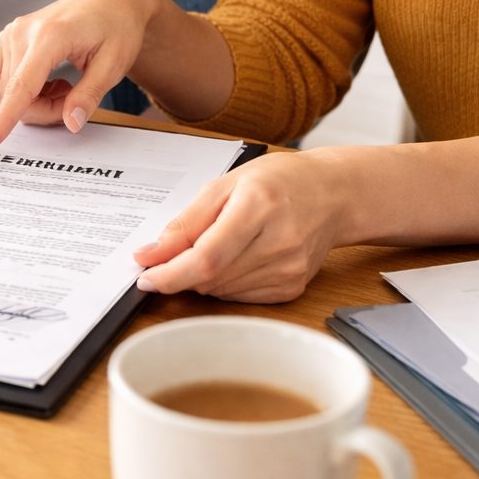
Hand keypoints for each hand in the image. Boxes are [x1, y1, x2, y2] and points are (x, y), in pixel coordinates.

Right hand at [0, 0, 162, 150]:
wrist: (111, 2)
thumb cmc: (116, 29)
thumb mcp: (113, 64)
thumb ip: (89, 95)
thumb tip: (70, 123)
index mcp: (50, 36)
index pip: (21, 86)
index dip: (3, 120)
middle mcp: (22, 32)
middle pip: (15, 96)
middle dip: (43, 110)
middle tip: (74, 100)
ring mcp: (11, 33)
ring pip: (7, 91)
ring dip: (33, 101)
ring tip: (64, 86)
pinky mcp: (8, 37)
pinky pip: (3, 79)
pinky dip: (23, 90)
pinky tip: (47, 79)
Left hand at [136, 151, 347, 302]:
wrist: (333, 194)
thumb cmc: (279, 181)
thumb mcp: (225, 185)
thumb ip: (186, 222)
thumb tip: (150, 254)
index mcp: (258, 206)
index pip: (207, 257)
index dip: (170, 273)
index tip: (145, 276)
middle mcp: (278, 242)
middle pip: (211, 278)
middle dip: (181, 272)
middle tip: (172, 256)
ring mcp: (289, 269)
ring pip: (221, 291)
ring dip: (203, 277)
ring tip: (216, 246)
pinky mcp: (292, 287)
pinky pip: (240, 297)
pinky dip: (225, 283)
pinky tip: (236, 258)